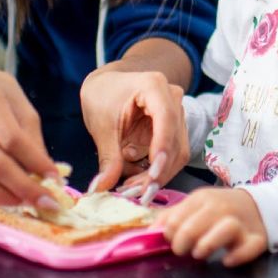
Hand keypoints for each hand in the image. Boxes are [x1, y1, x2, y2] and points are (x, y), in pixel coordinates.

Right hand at [0, 54, 59, 208]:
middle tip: (44, 201)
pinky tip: (8, 195)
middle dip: (23, 186)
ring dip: (6, 196)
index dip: (34, 161)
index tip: (53, 177)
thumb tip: (45, 169)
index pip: (11, 138)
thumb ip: (31, 133)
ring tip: (27, 202)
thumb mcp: (18, 100)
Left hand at [78, 68, 189, 194]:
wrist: (107, 85)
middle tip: (134, 192)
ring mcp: (177, 113)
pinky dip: (154, 170)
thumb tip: (101, 188)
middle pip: (174, 142)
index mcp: (154, 86)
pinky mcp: (174, 129)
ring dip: (156, 175)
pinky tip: (135, 179)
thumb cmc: (103, 96)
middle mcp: (172, 98)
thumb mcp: (101, 125)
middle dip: (157, 171)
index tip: (152, 176)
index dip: (161, 149)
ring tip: (130, 188)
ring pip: (176, 153)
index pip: (166, 120)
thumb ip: (107, 157)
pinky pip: (170, 155)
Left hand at [161, 187, 267, 265]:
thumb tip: (149, 232)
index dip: (168, 234)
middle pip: (196, 224)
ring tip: (200, 253)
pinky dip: (237, 255)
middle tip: (181, 251)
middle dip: (182, 242)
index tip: (170, 240)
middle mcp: (221, 207)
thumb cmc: (220, 209)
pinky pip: (249, 247)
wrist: (257, 205)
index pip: (176, 218)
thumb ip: (172, 216)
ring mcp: (241, 222)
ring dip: (208, 244)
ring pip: (225, 229)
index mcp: (202, 199)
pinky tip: (227, 260)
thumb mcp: (195, 206)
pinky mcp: (257, 238)